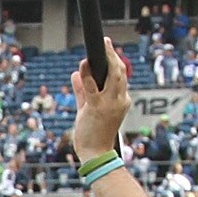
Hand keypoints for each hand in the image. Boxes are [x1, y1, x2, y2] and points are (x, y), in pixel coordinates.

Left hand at [67, 42, 132, 165]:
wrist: (96, 155)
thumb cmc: (94, 135)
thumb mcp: (87, 109)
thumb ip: (81, 91)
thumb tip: (75, 74)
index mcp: (122, 101)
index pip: (120, 77)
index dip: (114, 62)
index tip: (108, 50)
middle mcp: (120, 100)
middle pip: (120, 72)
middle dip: (113, 54)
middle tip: (105, 41)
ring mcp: (110, 103)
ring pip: (113, 75)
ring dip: (107, 58)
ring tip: (101, 46)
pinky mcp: (97, 107)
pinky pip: (92, 86)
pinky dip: (87, 73)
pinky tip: (83, 64)